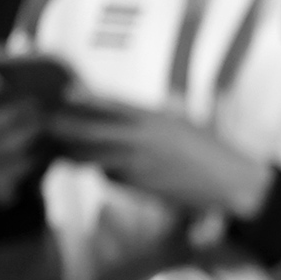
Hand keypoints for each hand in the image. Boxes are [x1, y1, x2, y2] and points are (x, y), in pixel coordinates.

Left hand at [50, 95, 271, 218]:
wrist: (227, 181)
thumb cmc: (210, 150)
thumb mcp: (181, 124)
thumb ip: (150, 119)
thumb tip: (122, 115)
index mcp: (154, 118)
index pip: (111, 104)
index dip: (85, 98)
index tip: (67, 93)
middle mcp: (141, 139)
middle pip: (89, 131)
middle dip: (66, 128)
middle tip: (53, 125)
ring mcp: (136, 164)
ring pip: (92, 157)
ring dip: (78, 153)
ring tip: (69, 148)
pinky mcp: (137, 186)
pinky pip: (109, 176)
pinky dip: (104, 171)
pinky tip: (110, 168)